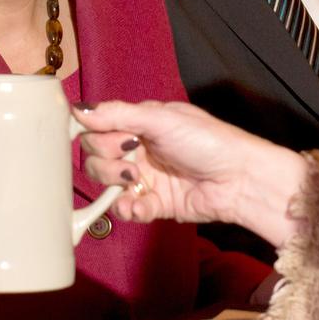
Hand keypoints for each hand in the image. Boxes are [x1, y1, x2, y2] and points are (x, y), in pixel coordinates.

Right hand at [73, 100, 308, 246]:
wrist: (240, 180)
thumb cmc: (208, 141)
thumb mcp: (161, 119)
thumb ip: (117, 114)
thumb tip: (78, 110)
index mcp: (138, 123)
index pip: (96, 128)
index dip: (93, 134)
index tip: (103, 137)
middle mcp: (136, 149)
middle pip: (95, 156)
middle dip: (106, 159)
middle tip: (130, 157)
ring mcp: (143, 178)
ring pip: (106, 183)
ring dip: (114, 183)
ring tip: (136, 182)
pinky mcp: (153, 204)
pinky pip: (125, 209)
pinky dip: (127, 209)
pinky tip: (140, 205)